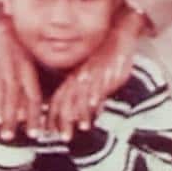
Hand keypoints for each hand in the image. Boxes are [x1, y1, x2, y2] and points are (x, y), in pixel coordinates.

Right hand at [0, 19, 42, 139]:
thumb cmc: (14, 50)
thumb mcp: (27, 66)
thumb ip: (28, 89)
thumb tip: (34, 114)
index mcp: (26, 71)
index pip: (33, 97)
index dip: (34, 116)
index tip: (34, 134)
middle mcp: (14, 68)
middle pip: (15, 96)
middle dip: (12, 117)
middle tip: (9, 136)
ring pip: (1, 86)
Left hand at [46, 6, 144, 139]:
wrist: (117, 32)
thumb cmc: (107, 55)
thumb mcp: (96, 76)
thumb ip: (92, 93)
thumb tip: (92, 110)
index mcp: (75, 79)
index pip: (60, 100)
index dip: (55, 118)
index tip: (54, 133)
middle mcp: (80, 77)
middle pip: (66, 101)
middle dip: (64, 121)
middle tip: (64, 138)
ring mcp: (91, 73)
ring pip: (81, 94)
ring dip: (80, 112)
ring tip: (80, 127)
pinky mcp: (104, 68)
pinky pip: (98, 81)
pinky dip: (95, 94)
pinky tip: (94, 105)